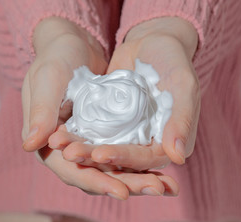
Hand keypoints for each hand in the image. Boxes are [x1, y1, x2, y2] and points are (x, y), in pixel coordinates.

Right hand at [21, 17, 178, 198]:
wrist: (73, 43)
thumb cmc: (56, 57)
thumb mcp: (48, 79)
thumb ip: (40, 111)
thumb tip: (30, 146)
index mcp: (46, 143)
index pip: (71, 171)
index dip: (96, 182)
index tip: (122, 192)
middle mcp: (66, 150)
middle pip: (96, 175)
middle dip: (126, 184)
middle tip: (156, 189)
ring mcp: (86, 142)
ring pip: (111, 168)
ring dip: (137, 178)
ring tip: (165, 185)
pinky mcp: (102, 134)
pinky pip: (121, 152)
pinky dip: (138, 161)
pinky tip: (160, 167)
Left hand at [49, 17, 200, 170]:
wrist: (152, 42)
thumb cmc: (173, 60)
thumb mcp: (182, 86)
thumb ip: (181, 120)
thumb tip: (178, 158)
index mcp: (169, 143)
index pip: (145, 159)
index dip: (123, 158)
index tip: (99, 154)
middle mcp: (148, 144)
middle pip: (120, 160)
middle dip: (95, 158)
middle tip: (70, 153)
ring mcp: (128, 135)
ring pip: (103, 148)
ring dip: (82, 149)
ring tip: (58, 144)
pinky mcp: (111, 124)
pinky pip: (94, 132)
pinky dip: (78, 133)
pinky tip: (59, 132)